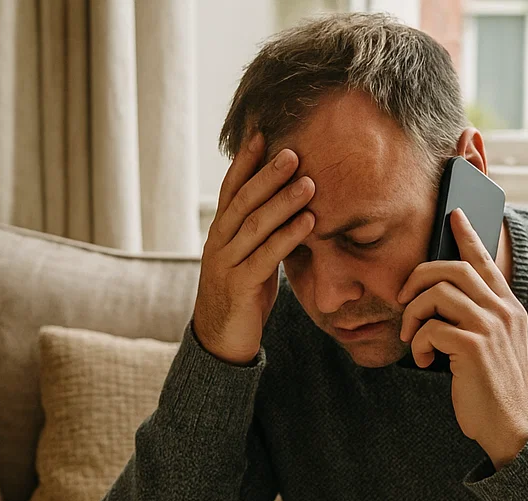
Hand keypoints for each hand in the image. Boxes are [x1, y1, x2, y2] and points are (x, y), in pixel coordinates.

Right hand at [192, 134, 314, 364]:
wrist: (220, 341)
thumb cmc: (242, 295)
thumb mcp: (250, 258)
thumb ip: (262, 234)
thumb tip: (290, 206)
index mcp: (220, 233)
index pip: (231, 190)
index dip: (244, 162)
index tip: (262, 134)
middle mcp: (218, 243)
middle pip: (243, 201)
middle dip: (267, 174)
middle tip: (293, 151)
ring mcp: (226, 264)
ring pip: (254, 225)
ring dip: (283, 202)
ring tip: (309, 182)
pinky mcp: (239, 286)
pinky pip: (266, 256)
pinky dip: (288, 236)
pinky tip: (310, 222)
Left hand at [397, 209, 527, 468]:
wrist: (510, 426)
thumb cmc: (493, 387)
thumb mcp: (492, 345)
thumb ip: (477, 318)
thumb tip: (440, 298)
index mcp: (508, 307)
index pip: (486, 260)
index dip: (467, 234)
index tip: (453, 214)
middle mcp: (503, 311)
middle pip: (453, 268)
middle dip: (418, 278)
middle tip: (403, 299)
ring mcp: (490, 328)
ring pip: (438, 294)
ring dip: (414, 315)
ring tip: (413, 338)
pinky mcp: (473, 348)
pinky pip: (431, 328)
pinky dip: (419, 343)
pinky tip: (425, 361)